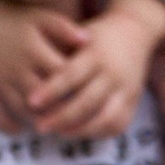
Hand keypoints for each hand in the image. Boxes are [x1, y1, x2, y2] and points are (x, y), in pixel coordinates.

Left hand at [30, 0, 164, 142]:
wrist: (134, 31)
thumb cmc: (95, 37)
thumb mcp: (77, 36)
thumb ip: (59, 55)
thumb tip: (30, 74)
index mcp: (96, 54)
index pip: (71, 75)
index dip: (51, 90)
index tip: (31, 102)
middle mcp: (113, 72)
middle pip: (86, 102)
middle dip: (61, 117)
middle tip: (40, 126)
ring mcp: (126, 89)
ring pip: (104, 118)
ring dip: (80, 130)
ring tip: (59, 133)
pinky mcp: (133, 101)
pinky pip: (116, 125)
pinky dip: (98, 133)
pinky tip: (80, 133)